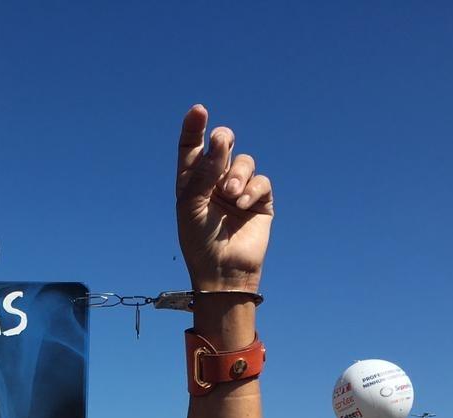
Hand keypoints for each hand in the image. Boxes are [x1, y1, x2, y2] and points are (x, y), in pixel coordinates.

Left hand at [176, 105, 273, 292]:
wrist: (222, 271)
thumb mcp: (192, 204)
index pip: (192, 147)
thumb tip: (221, 140)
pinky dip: (251, 189)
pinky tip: (242, 204)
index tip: (199, 111)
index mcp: (192, 181)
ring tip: (230, 194)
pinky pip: (260, 181)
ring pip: (244, 161)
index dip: (195, 127)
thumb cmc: (199, 241)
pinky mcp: (260, 201)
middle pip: (223, 144)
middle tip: (222, 143)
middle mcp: (215, 181)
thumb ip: (204, 171)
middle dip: (223, 140)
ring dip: (237, 173)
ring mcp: (239, 189)